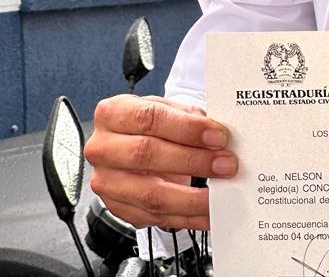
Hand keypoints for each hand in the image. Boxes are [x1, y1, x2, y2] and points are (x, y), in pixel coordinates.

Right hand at [84, 94, 237, 229]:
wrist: (127, 144)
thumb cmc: (147, 124)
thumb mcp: (164, 108)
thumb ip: (187, 117)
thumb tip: (217, 133)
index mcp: (112, 113)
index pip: (149, 118)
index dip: (186, 128)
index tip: (217, 135)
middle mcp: (103, 148)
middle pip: (147, 155)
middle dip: (192, 160)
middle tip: (225, 163)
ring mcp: (108, 182)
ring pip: (150, 194)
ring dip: (192, 197)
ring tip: (219, 193)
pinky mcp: (118, 209)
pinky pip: (155, 219)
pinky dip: (187, 218)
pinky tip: (207, 213)